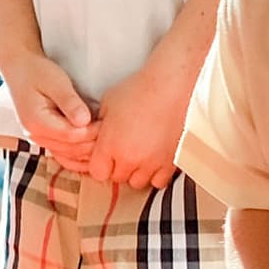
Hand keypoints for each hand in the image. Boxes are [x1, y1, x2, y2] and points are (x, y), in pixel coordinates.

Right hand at [0, 46, 97, 170]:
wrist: (19, 69)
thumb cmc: (38, 72)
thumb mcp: (56, 82)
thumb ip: (70, 102)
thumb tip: (85, 121)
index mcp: (36, 122)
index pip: (71, 136)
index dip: (93, 132)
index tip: (109, 122)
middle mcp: (35, 134)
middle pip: (70, 149)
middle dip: (93, 143)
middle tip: (112, 131)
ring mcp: (38, 138)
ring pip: (67, 154)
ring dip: (87, 150)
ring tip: (106, 139)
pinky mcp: (44, 137)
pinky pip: (63, 153)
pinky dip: (78, 154)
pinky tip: (93, 149)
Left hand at [94, 52, 193, 191]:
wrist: (171, 86)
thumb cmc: (139, 89)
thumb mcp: (107, 105)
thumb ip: (99, 127)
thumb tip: (95, 137)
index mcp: (110, 146)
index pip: (97, 172)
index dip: (100, 165)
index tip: (105, 156)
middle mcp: (130, 159)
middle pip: (118, 178)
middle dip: (117, 167)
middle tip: (123, 151)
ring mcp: (153, 162)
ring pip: (138, 182)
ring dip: (136, 172)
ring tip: (139, 155)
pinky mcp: (172, 162)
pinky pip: (160, 181)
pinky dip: (156, 174)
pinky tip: (154, 159)